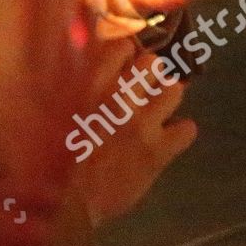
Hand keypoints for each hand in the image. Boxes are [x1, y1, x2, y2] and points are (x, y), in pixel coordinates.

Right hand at [74, 52, 196, 223]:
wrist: (71, 200)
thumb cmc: (58, 153)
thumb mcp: (59, 108)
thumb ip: (77, 83)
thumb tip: (91, 64)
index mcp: (92, 83)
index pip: (122, 45)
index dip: (126, 54)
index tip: (125, 63)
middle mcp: (120, 96)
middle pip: (153, 63)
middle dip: (152, 73)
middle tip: (146, 87)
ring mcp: (143, 122)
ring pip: (175, 91)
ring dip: (168, 98)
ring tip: (161, 109)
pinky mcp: (159, 150)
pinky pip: (187, 130)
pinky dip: (181, 133)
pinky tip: (172, 138)